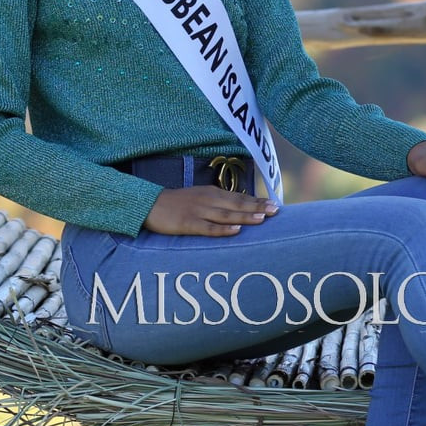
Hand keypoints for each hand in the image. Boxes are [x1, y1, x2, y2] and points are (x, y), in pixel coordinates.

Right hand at [144, 186, 278, 236]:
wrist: (149, 204)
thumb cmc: (177, 203)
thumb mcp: (199, 197)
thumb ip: (217, 202)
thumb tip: (238, 210)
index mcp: (212, 193)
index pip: (239, 197)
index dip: (257, 200)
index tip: (275, 203)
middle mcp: (208, 200)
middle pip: (237, 204)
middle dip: (257, 207)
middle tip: (276, 210)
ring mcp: (198, 212)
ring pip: (226, 215)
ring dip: (245, 217)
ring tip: (262, 219)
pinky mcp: (188, 224)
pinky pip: (208, 228)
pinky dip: (223, 230)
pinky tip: (236, 231)